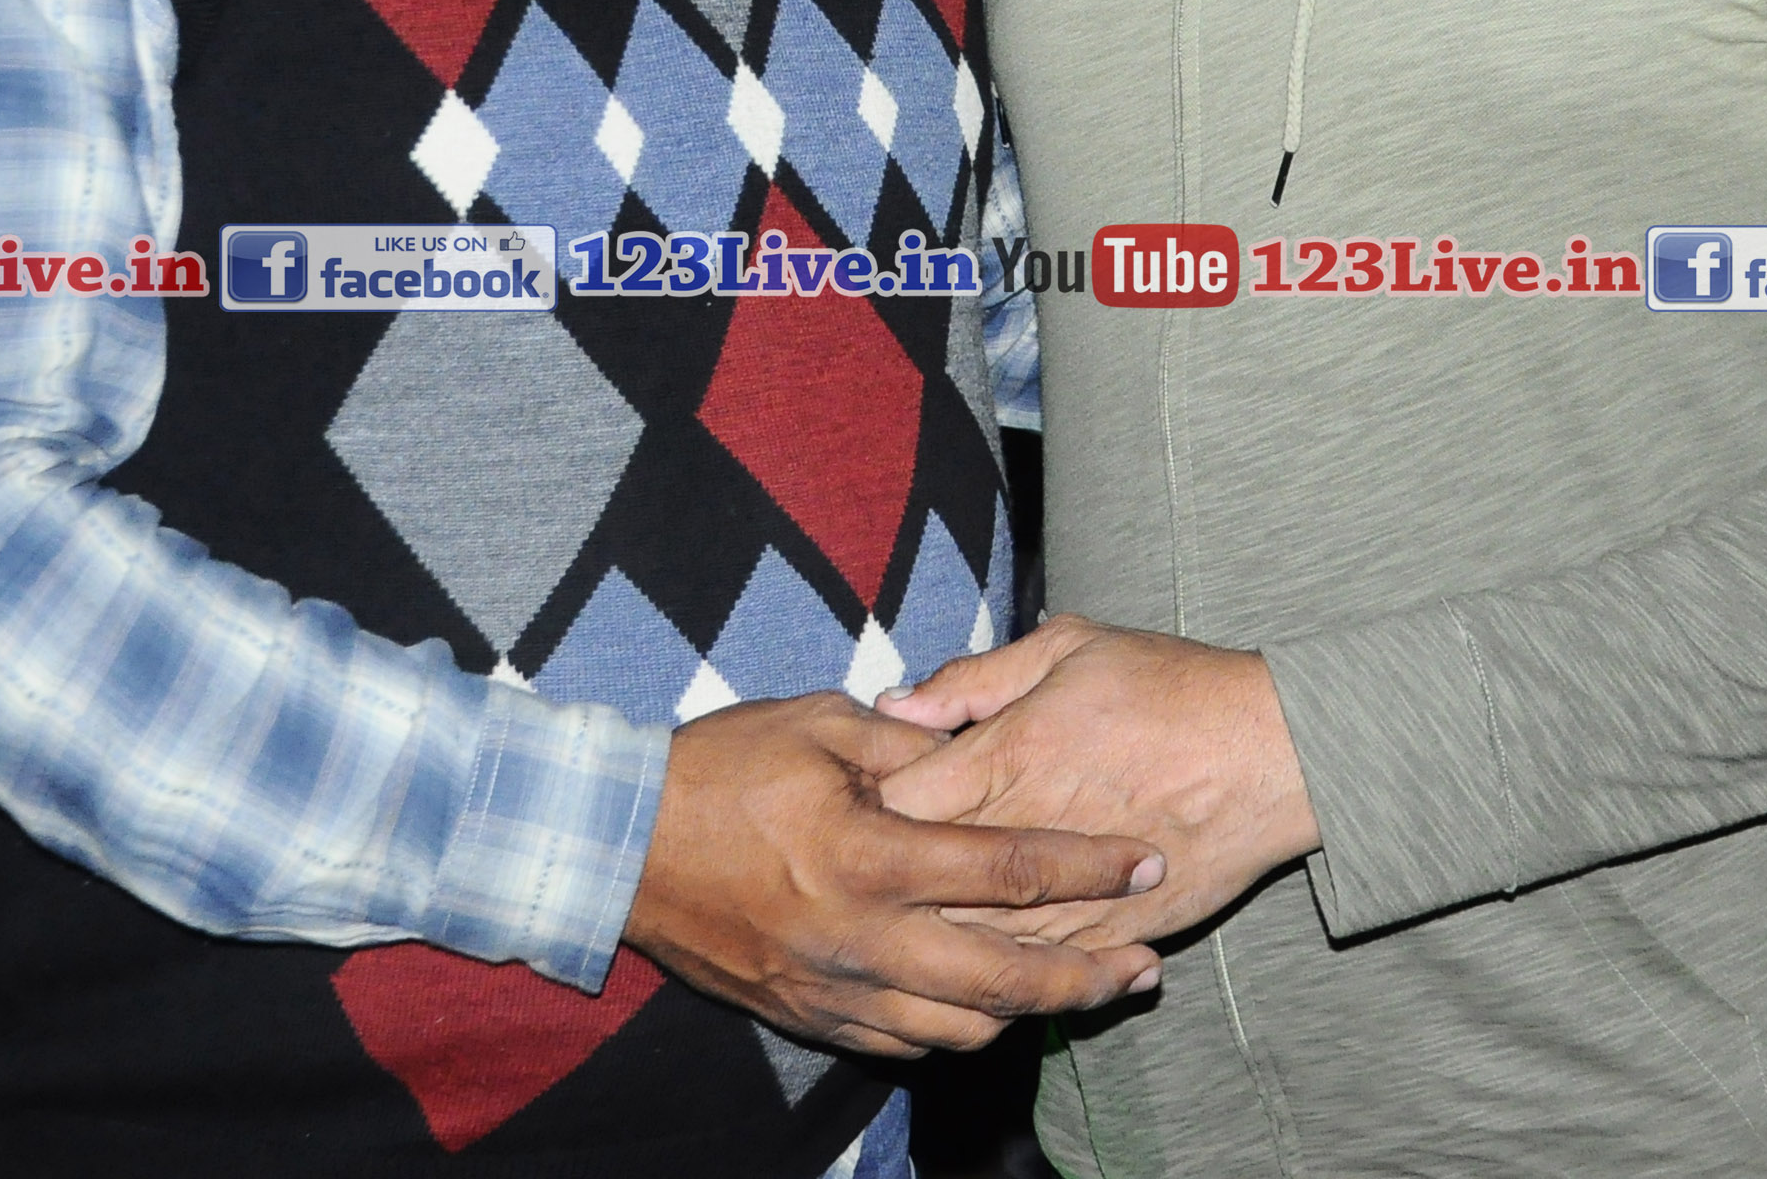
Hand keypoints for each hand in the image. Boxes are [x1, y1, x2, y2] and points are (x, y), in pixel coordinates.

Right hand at [620, 692, 1163, 1058]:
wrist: (621, 849)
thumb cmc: (720, 770)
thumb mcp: (818, 724)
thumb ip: (909, 741)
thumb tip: (975, 742)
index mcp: (873, 856)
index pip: (1008, 869)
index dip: (1088, 868)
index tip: (1144, 862)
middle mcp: (864, 938)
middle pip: (1005, 981)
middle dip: (1087, 979)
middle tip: (1142, 966)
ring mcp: (838, 989)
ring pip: (962, 1028)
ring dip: (1026, 1012)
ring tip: (1074, 987)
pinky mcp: (812, 1016)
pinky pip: (905, 1042)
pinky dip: (955, 1026)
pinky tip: (982, 1001)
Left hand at [870, 616, 1318, 952]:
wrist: (1276, 751)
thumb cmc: (1171, 686)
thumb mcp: (1069, 648)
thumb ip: (974, 679)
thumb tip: (894, 704)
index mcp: (1012, 755)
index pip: (902, 801)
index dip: (864, 810)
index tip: (847, 810)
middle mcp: (1034, 830)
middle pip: (925, 883)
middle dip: (884, 887)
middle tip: (858, 883)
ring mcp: (1076, 891)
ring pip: (978, 940)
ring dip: (934, 941)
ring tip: (900, 935)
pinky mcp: (1118, 929)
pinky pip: (1046, 967)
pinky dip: (1007, 972)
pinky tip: (977, 969)